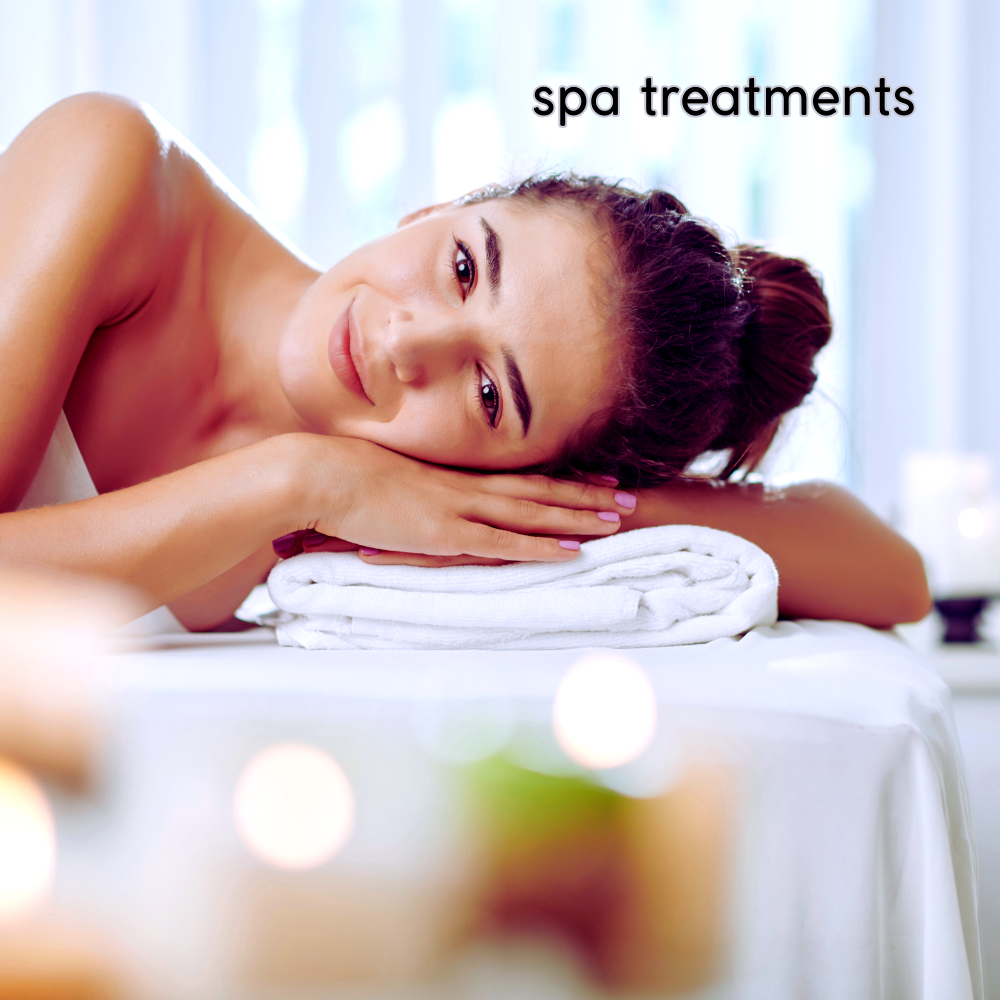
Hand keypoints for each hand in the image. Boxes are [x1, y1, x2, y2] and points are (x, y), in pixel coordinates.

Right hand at [278, 436, 636, 562]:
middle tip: (627, 495)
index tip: (594, 477)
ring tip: (617, 520)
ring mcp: (460, 509)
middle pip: (539, 490)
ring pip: (533, 513)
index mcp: (455, 475)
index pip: (520, 476)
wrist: (323, 475)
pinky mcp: (446, 534)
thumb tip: (425, 500)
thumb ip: (418, 491)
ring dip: (577, 517)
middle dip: (586, 494)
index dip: (561, 478)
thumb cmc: (346, 477)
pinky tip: (571, 553)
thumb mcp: (392, 480)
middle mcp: (467, 488)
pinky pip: (505, 543)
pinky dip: (541, 548)